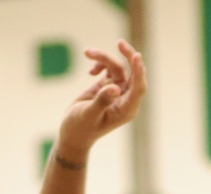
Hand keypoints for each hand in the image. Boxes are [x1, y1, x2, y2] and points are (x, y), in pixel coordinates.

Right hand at [54, 40, 145, 162]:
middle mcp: (125, 99)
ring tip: (87, 53)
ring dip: (103, 58)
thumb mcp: (89, 115)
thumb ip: (102, 101)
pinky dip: (99, 64)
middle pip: (133, 73)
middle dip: (127, 56)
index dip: (138, 71)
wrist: (71, 134)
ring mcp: (117, 91)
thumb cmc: (80, 130)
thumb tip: (114, 88)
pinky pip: (109, 68)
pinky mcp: (107, 86)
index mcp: (126, 109)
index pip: (138, 88)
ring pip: (117, 67)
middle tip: (119, 43)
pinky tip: (89, 71)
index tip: (136, 56)